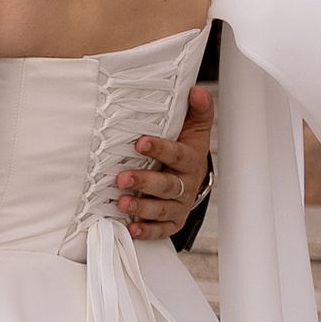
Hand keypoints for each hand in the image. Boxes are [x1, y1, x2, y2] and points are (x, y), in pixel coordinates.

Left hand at [115, 82, 213, 242]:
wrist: (195, 175)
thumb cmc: (188, 147)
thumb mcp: (196, 126)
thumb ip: (198, 109)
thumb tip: (196, 91)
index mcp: (191, 159)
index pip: (177, 154)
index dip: (160, 148)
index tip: (140, 142)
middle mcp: (187, 183)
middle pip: (167, 185)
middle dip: (145, 182)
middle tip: (122, 178)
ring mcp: (180, 204)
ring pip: (163, 208)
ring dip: (142, 206)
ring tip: (122, 203)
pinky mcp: (173, 220)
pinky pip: (162, 229)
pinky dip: (147, 230)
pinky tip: (131, 227)